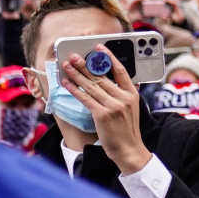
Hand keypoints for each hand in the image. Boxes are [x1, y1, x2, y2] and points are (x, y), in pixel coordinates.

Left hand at [59, 51, 151, 174]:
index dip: (109, 58)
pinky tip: (66, 83)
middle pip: (102, 76)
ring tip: (66, 65)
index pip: (121, 71)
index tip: (99, 48)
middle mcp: (123, 98)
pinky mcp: (102, 114)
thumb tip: (116, 80)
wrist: (129, 149)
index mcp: (132, 95)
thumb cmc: (127, 130)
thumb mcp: (132, 108)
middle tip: (74, 56)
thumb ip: (125, 94)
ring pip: (91, 85)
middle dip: (85, 64)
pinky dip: (74, 89)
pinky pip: (85, 98)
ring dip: (76, 74)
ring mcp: (113, 106)